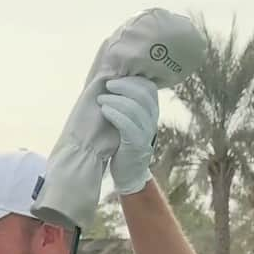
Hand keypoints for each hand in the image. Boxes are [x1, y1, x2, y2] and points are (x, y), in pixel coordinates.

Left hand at [97, 76, 158, 194]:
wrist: (128, 174)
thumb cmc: (123, 144)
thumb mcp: (129, 121)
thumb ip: (126, 104)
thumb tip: (112, 80)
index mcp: (152, 112)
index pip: (148, 87)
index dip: (132, 80)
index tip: (114, 79)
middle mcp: (153, 121)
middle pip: (143, 94)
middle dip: (123, 86)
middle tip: (107, 85)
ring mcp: (146, 133)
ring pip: (134, 108)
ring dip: (115, 100)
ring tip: (101, 99)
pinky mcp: (137, 145)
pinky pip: (127, 124)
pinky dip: (114, 114)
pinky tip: (104, 111)